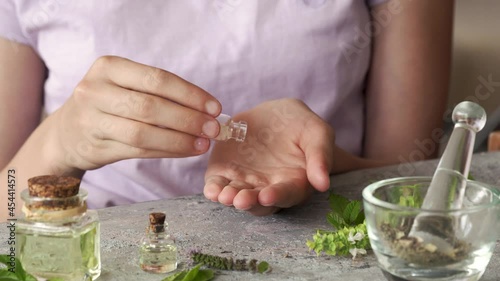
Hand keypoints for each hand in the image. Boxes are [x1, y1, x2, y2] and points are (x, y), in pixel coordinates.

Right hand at [45, 56, 220, 174]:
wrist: (66, 133)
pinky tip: (186, 150)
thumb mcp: (123, 86)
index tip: (215, 107)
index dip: (190, 94)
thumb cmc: (107, 104)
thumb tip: (206, 110)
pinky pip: (139, 151)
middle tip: (214, 129)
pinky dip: (167, 151)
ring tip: (203, 143)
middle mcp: (95, 91)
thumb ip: (158, 93)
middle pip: (151, 107)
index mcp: (108, 67)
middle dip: (188, 119)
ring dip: (180, 140)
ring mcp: (91, 121)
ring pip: (144, 133)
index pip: (157, 79)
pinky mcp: (95, 147)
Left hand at [204, 99, 334, 215]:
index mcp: (294, 183)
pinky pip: (218, 184)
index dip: (276, 196)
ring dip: (229, 198)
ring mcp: (245, 182)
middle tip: (240, 199)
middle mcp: (268, 188)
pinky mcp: (226, 172)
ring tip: (224, 195)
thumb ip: (321, 156)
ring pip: (236, 197)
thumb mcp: (316, 132)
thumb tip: (322, 183)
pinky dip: (213, 189)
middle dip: (248, 202)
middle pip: (258, 203)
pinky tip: (211, 189)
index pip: (286, 194)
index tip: (267, 195)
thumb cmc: (300, 126)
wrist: (273, 114)